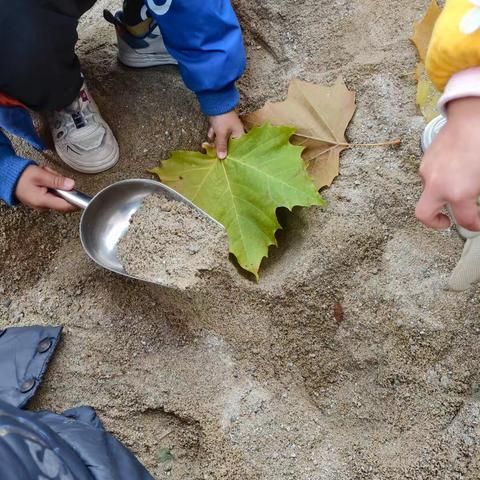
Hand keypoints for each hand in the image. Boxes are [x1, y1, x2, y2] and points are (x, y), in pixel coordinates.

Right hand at [15, 165, 75, 211]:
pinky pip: (53, 193)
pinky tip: (44, 179)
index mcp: (43, 201)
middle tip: (52, 175)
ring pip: (59, 194)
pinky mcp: (42, 200)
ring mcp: (43, 204)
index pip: (66, 206)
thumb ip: (57, 180)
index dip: (76, 200)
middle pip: (64, 198)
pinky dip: (51, 185)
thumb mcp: (40, 175)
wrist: (7, 177)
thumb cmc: (21, 176)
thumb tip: (71, 185)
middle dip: (62, 185)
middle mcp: (44, 206)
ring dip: (56, 183)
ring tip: (46, 175)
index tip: (81, 194)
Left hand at [208, 111, 244, 158]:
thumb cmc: (222, 119)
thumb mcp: (221, 134)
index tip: (222, 158)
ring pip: (221, 139)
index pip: (236, 148)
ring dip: (214, 139)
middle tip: (212, 150)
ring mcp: (228, 128)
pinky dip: (213, 133)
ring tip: (209, 140)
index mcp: (239, 134)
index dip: (229, 153)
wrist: (215, 102)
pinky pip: (217, 133)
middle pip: (227, 144)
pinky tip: (210, 132)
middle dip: (219, 146)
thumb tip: (222, 158)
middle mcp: (235, 132)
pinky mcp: (221, 125)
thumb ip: (221, 146)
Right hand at [416, 97, 479, 230]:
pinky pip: (431, 177)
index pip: (465, 220)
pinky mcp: (426, 160)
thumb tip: (476, 200)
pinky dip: (441, 179)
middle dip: (435, 222)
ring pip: (430, 193)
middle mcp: (438, 185)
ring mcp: (428, 172)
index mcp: (459, 192)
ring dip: (442, 195)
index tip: (479, 224)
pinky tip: (455, 169)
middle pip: (425, 215)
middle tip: (447, 222)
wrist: (473, 114)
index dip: (475, 226)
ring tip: (459, 185)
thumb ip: (479, 192)